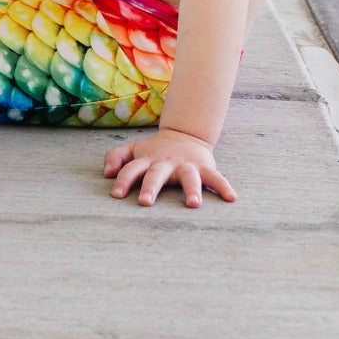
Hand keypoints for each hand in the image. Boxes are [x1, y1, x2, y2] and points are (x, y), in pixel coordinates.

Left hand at [103, 128, 237, 207]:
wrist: (184, 134)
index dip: (123, 180)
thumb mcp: (133, 149)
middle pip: (157, 174)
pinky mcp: (204, 167)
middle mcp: (165, 163)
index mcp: (147, 160)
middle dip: (151, 187)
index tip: (116, 194)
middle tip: (145, 202)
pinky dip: (223, 186)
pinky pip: (216, 177)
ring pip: (189, 177)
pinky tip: (231, 198)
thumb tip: (106, 173)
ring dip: (192, 189)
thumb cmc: (153, 150)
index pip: (131, 169)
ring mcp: (186, 165)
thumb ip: (116, 157)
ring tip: (193, 204)